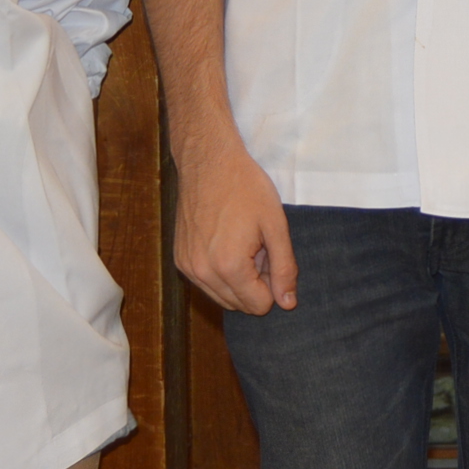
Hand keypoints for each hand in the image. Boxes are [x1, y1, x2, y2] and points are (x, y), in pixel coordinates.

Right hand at [174, 127, 298, 315]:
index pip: (258, 306)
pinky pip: (206, 283)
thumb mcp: (275, 226)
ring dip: (238, 280)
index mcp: (229, 267)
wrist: (209, 162)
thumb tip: (287, 304)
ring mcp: (187, 267)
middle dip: (255, 283)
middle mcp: (203, 273)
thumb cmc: (246, 188)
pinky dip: (220, 272)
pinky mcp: (180, 259)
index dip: (272, 284)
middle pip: (239, 305)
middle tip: (258, 246)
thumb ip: (284, 268)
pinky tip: (226, 242)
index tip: (270, 254)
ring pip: (222, 297)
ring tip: (243, 243)